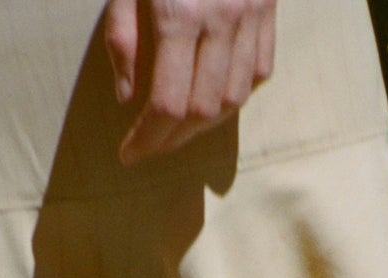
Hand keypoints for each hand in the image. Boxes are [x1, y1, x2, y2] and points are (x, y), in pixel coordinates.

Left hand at [105, 0, 276, 166]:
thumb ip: (121, 35)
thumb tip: (127, 97)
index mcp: (179, 13)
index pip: (168, 103)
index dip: (148, 138)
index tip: (130, 153)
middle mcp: (221, 20)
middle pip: (203, 110)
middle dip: (174, 138)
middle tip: (151, 144)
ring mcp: (250, 15)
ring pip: (234, 98)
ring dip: (205, 122)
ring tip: (179, 125)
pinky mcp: (266, 8)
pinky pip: (258, 71)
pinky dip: (235, 93)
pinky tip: (212, 94)